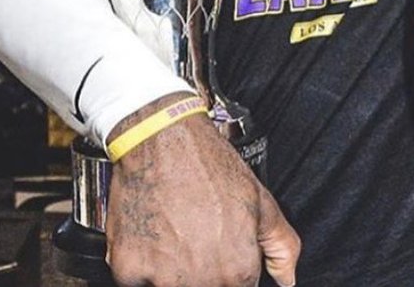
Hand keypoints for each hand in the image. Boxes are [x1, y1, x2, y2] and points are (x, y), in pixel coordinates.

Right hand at [104, 97, 299, 286]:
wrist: (163, 140)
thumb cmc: (210, 167)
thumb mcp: (261, 200)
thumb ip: (281, 247)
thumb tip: (287, 280)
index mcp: (236, 270)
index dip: (234, 275)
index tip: (223, 253)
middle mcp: (199, 281)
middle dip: (205, 273)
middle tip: (198, 237)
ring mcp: (160, 280)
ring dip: (173, 272)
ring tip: (178, 234)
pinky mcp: (126, 273)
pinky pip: (138, 283)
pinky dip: (144, 265)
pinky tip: (154, 234)